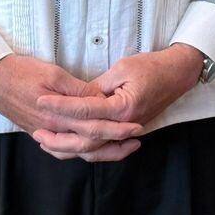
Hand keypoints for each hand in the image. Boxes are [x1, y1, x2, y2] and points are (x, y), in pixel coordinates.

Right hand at [0, 54, 142, 161]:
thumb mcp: (54, 74)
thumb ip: (78, 90)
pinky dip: (78, 152)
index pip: (93, 127)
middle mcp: (52, 130)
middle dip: (115, 143)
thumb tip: (100, 99)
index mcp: (58, 116)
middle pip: (88, 145)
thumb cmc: (21, 72)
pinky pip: (62, 150)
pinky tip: (90, 149)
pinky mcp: (38, 131)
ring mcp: (44, 133)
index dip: (117, 128)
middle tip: (137, 138)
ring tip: (122, 147)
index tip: (137, 124)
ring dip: (101, 152)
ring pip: (76, 152)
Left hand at [35, 44, 203, 152]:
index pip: (85, 110)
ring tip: (47, 143)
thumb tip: (77, 97)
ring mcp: (127, 130)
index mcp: (123, 107)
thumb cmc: (153, 66)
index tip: (40, 99)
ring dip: (69, 148)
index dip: (61, 105)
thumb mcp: (122, 68)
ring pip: (94, 148)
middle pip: (86, 138)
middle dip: (58, 136)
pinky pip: (103, 146)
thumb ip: (98, 86)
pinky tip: (70, 147)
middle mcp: (125, 124)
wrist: (179, 73)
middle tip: (36, 131)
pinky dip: (86, 149)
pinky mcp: (127, 130)